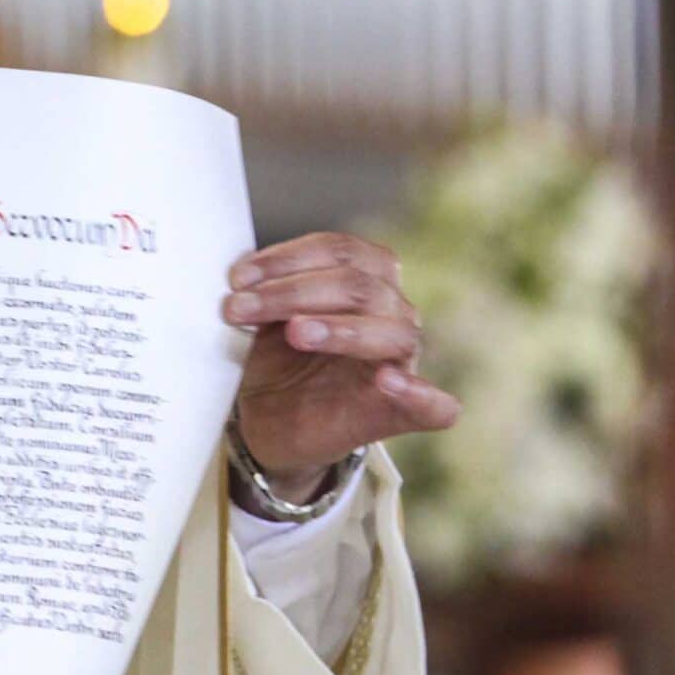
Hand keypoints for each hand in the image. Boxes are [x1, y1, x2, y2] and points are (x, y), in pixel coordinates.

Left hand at [223, 232, 459, 498]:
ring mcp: (401, 362)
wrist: (270, 422)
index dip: (290, 258)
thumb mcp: (263, 321)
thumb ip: (265, 292)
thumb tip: (241, 274)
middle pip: (360, 287)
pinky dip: (421, 394)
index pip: (342, 251)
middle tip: (238, 308)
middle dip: (293, 293)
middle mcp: (391, 314)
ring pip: (393, 332)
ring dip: (340, 329)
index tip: (239, 277)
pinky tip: (389, 382)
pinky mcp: (402, 413)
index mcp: (364, 281)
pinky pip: (436, 406)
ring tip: (295, 332)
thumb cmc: (274, 363)